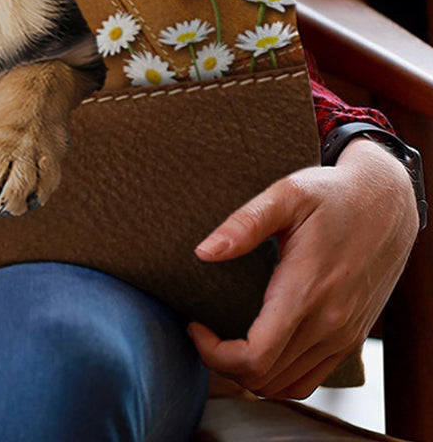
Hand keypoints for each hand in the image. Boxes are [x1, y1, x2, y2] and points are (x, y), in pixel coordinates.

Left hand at [186, 137, 419, 399]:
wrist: (386, 204)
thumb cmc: (332, 195)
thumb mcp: (286, 194)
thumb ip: (244, 224)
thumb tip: (204, 252)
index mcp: (306, 291)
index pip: (255, 356)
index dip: (214, 353)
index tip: (194, 324)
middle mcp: (329, 323)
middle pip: (265, 378)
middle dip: (222, 363)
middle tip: (202, 330)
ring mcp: (343, 335)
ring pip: (287, 385)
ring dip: (249, 374)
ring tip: (224, 340)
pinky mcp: (351, 337)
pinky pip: (310, 378)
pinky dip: (278, 376)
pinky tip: (258, 348)